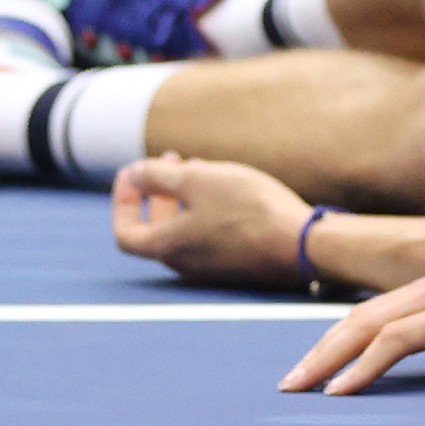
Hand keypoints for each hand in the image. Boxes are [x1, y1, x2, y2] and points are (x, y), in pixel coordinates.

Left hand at [112, 154, 314, 288]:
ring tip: (202, 167)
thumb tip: (134, 174)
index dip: (122, 200)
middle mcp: (185, 263)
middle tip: (171, 159)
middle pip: (155, 230)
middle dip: (157, 192)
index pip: (125, 231)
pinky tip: (229, 189)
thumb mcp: (197, 180)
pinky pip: (210, 234)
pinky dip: (207, 209)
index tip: (133, 172)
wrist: (302, 244)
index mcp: (166, 247)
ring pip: (185, 229)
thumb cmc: (247, 210)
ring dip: (184, 198)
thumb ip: (158, 176)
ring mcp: (213, 266)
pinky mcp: (238, 263)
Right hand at [278, 212, 424, 394]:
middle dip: (323, 355)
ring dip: (327, 341)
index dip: (363, 369)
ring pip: (365, 311)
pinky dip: (348, 328)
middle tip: (290, 386)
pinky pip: (378, 307)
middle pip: (364, 322)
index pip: (396, 340)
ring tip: (301, 372)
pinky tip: (335, 347)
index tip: (335, 394)